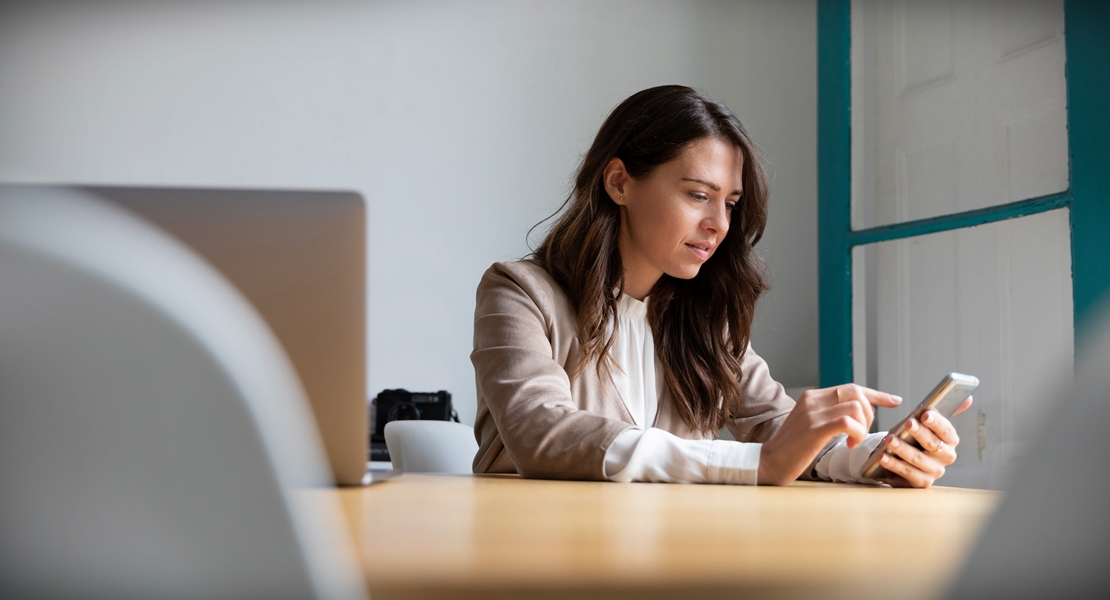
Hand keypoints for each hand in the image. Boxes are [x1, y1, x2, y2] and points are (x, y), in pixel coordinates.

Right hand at [758, 384, 901, 485]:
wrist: (769, 462)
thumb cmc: (792, 450)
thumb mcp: (810, 425)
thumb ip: (828, 416)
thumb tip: (853, 416)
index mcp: (812, 397)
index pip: (851, 387)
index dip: (876, 394)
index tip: (893, 400)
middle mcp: (813, 400)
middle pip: (856, 392)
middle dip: (869, 413)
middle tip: (861, 433)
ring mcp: (813, 413)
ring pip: (855, 406)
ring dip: (863, 426)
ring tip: (853, 441)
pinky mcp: (815, 429)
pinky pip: (848, 422)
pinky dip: (856, 433)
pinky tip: (849, 445)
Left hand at [874, 397, 972, 488]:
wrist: (903, 458)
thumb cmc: (914, 437)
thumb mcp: (925, 424)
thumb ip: (940, 412)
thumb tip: (968, 398)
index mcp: (950, 440)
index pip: (946, 430)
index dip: (936, 422)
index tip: (925, 414)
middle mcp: (946, 457)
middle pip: (933, 444)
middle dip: (919, 433)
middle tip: (907, 424)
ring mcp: (934, 471)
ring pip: (917, 459)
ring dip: (902, 449)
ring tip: (888, 440)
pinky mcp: (921, 482)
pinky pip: (906, 473)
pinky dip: (893, 464)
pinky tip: (882, 456)